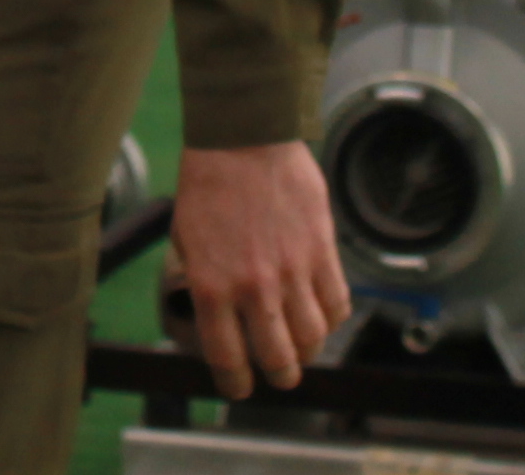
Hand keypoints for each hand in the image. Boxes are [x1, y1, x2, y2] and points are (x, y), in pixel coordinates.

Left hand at [166, 141, 348, 400]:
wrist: (243, 136)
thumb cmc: (208, 183)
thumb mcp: (187, 240)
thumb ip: (205, 283)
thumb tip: (219, 318)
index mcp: (211, 286)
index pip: (228, 359)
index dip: (237, 383)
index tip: (241, 387)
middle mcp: (253, 287)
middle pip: (278, 359)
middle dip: (279, 376)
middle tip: (280, 374)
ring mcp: (291, 271)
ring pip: (313, 338)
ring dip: (308, 351)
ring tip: (303, 346)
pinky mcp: (322, 250)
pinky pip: (337, 303)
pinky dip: (332, 318)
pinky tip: (323, 313)